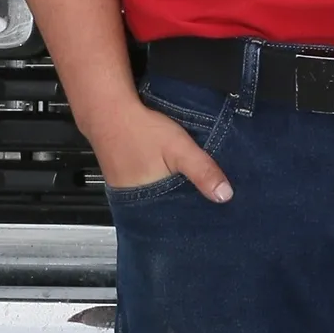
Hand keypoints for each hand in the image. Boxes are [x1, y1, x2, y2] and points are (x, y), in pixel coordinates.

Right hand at [90, 99, 232, 203]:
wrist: (108, 110)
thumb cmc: (140, 129)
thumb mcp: (179, 149)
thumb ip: (202, 171)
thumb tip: (225, 195)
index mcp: (146, 204)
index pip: (175, 222)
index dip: (193, 216)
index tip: (212, 212)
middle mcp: (133, 202)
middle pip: (165, 211)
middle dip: (184, 205)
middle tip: (203, 196)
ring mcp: (126, 191)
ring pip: (156, 198)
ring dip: (171, 193)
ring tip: (188, 185)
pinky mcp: (122, 178)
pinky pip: (146, 187)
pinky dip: (159, 182)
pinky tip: (168, 172)